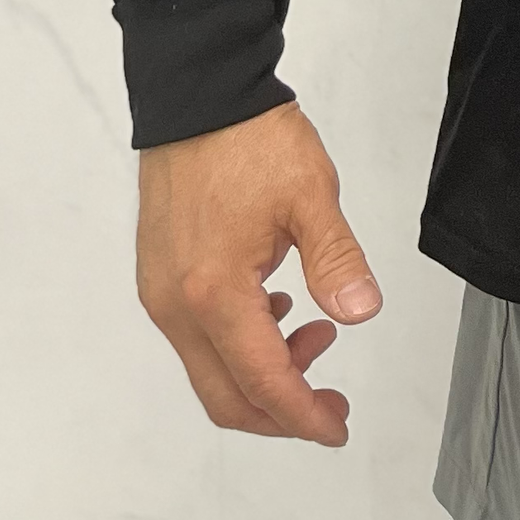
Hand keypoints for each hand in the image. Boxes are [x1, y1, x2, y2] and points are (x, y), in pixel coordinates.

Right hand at [136, 100, 380, 442]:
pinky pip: (196, 336)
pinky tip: (277, 307)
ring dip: (262, 371)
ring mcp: (160, 293)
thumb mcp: (311, 194)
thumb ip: (337, 261)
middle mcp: (175, 305)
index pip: (261, 382)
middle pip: (225, 394)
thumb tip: (361, 312)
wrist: (197, 94)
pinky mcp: (158, 276)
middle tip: (331, 400)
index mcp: (213, 293)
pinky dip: (238, 342)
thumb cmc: (248, 137)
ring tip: (316, 332)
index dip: (302, 415)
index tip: (335, 426)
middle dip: (282, 410)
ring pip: (209, 368)